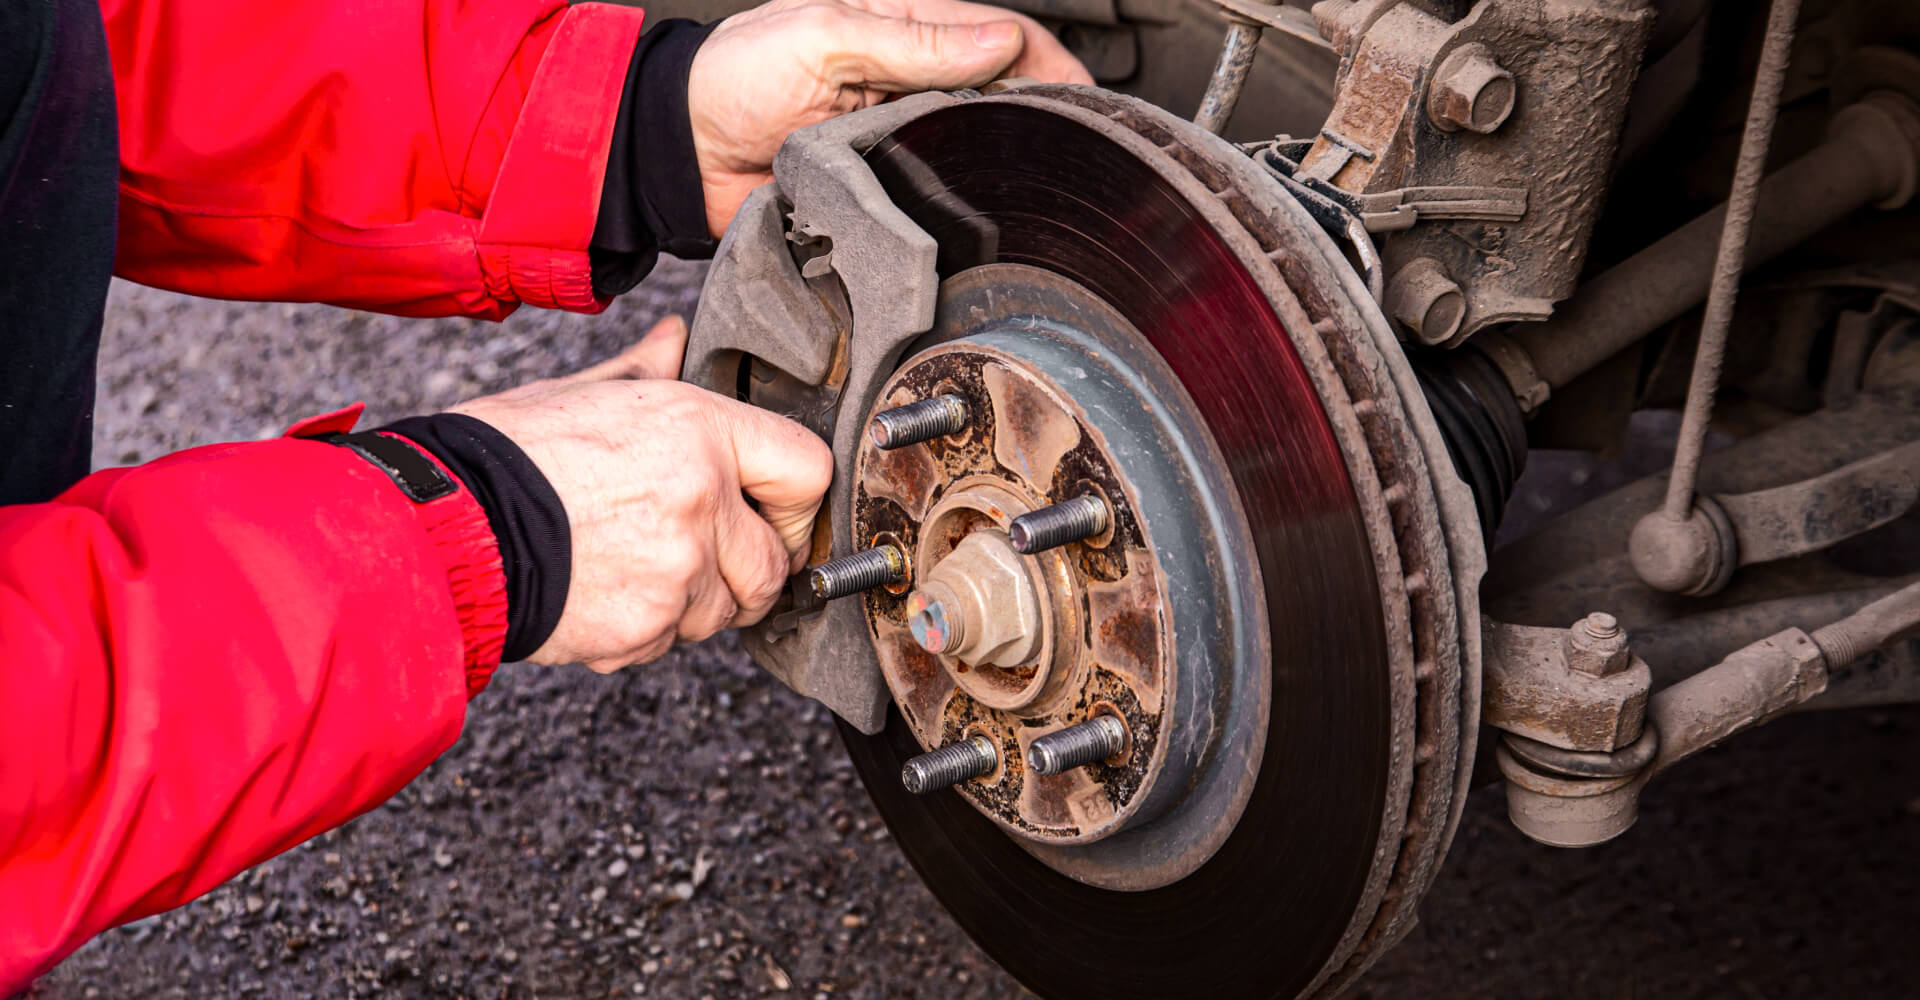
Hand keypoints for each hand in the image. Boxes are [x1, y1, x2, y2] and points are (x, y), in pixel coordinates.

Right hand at [451, 317, 833, 670]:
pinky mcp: (648, 627)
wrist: (447, 526)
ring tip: (631, 568)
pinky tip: (602, 592)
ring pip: (724, 610)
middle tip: (702, 558)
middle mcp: (703, 498)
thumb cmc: (507, 455)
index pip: (807, 469)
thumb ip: (648, 374)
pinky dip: (647, 630)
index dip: (793, 499)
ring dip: (691, 602)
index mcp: (699, 429)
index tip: (773, 512)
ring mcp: (679, 569)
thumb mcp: (582, 393)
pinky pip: (673, 641)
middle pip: (774, 562)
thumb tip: (676, 340)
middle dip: (744, 569)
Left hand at [688, 0, 1093, 236]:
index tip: (1084, 98)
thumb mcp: (825, 35)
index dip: (1047, 62)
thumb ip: (913, 42)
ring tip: (1042, 182)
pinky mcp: (877, 184)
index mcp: (897, 24)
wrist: (680, 154)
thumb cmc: (734, 77)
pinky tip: (984, 212)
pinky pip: (932, 194)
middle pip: (994, 93)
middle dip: (1037, 115)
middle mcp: (904, 78)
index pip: (995, 35)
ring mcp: (894, 133)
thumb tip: (1000, 43)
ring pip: (970, 147)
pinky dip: (960, 201)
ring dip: (1001, 161)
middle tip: (1078, 147)